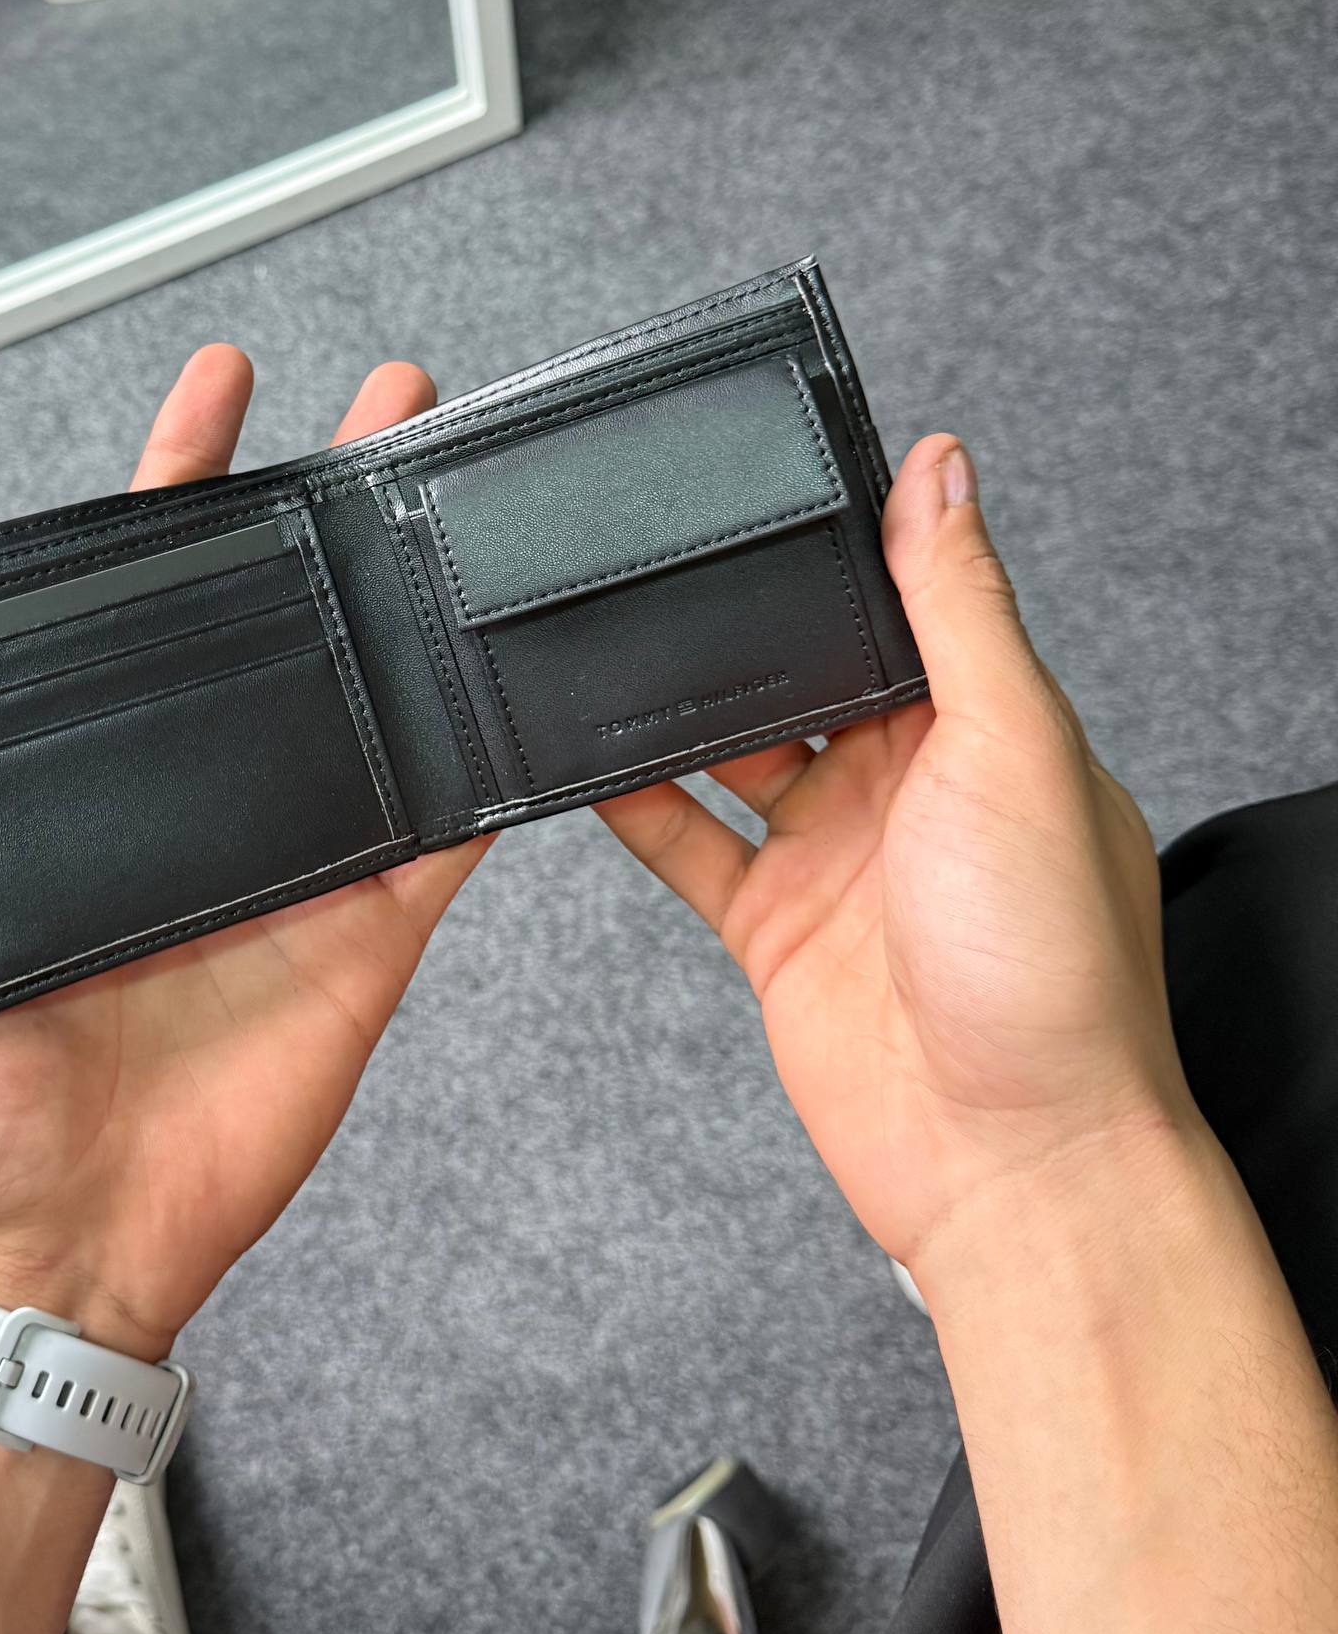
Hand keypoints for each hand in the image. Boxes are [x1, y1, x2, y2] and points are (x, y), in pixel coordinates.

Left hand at [0, 349, 486, 1360]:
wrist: (52, 1251)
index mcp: (71, 774)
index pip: (125, 599)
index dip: (169, 486)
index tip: (215, 389)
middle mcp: (185, 791)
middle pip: (270, 612)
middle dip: (328, 498)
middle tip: (391, 398)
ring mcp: (284, 855)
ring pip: (367, 692)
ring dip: (417, 594)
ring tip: (463, 493)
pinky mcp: (363, 932)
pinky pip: (440, 833)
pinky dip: (486, 763)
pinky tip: (513, 676)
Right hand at [597, 435, 1194, 1278]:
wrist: (1012, 1164)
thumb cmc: (1052, 969)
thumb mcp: (1012, 749)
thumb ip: (961, 608)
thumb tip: (940, 469)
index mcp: (984, 727)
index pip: (905, 604)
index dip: (845, 545)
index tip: (773, 473)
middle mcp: (908, 783)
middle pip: (806, 670)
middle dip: (743, 616)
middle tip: (657, 544)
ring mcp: (835, 855)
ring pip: (734, 748)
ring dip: (678, 700)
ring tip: (601, 630)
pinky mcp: (775, 927)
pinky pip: (686, 844)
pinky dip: (632, 803)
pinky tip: (581, 757)